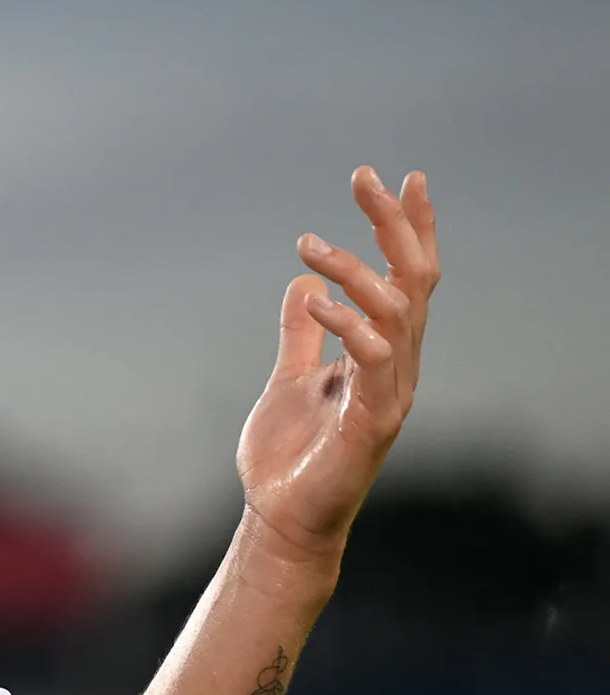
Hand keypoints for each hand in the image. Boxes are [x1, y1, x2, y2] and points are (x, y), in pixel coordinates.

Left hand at [237, 167, 440, 566]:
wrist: (281, 516)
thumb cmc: (291, 453)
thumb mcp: (289, 376)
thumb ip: (300, 335)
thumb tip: (302, 284)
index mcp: (381, 352)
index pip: (407, 279)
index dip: (407, 229)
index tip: (400, 178)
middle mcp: (396, 367)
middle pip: (413, 282)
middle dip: (395, 226)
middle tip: (365, 178)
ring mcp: (389, 394)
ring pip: (398, 314)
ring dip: (358, 271)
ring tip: (312, 246)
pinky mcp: (373, 422)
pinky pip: (373, 360)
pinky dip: (347, 325)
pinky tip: (315, 299)